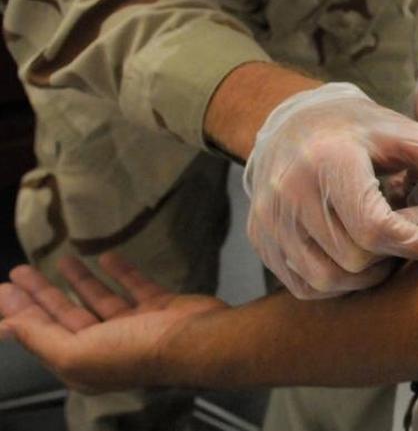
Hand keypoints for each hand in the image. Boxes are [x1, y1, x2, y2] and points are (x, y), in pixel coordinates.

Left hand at [0, 254, 225, 393]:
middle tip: (20, 272)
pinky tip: (107, 256)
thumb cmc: (136, 351)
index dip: (20, 312)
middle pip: (66, 316)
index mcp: (83, 362)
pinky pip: (135, 286)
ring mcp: (135, 326)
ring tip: (61, 260)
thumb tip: (8, 324)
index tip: (4, 289)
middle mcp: (107, 346)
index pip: (41, 334)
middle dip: (41, 295)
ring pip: (99, 300)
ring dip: (78, 280)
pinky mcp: (160, 308)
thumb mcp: (75, 352)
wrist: (197, 341)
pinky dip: (121, 272)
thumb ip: (39, 337)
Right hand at [245, 82, 417, 298]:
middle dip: (396, 254)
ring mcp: (270, 220)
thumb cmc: (357, 128)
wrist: (292, 121)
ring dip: (370, 274)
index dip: (417, 241)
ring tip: (388, 240)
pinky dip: (340, 283)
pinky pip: (306, 286)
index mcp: (328, 160)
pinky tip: (359, 253)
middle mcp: (290, 192)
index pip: (375, 228)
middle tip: (414, 229)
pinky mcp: (262, 241)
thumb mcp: (406, 133)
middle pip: (355, 258)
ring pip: (329, 280)